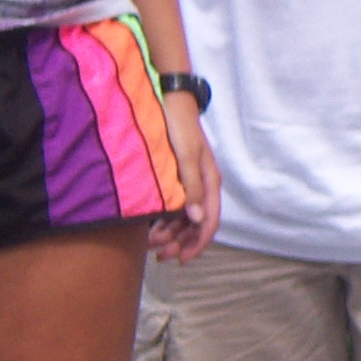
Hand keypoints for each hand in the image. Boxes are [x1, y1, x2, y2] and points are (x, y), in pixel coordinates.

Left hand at [152, 98, 220, 260]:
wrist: (168, 101)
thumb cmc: (178, 127)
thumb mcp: (185, 157)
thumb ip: (192, 188)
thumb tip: (197, 219)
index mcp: (210, 181)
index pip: (210, 220)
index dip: (198, 243)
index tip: (182, 259)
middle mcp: (202, 184)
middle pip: (196, 223)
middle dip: (181, 243)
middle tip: (161, 257)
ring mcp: (189, 181)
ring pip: (184, 217)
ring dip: (171, 234)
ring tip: (152, 246)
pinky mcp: (176, 177)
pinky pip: (173, 207)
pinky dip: (164, 221)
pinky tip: (150, 229)